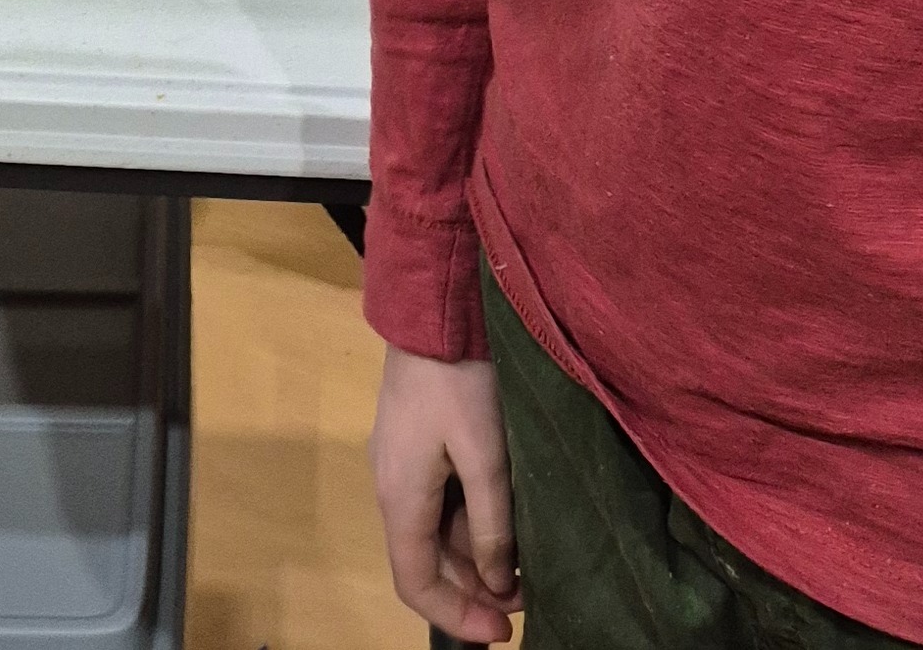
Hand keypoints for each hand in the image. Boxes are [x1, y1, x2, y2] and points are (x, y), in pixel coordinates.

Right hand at [370, 342, 519, 640]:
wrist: (433, 305)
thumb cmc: (459, 381)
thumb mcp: (485, 456)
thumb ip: (492, 526)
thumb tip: (500, 585)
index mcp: (400, 497)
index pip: (415, 584)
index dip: (456, 617)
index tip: (503, 633)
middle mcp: (391, 486)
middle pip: (428, 560)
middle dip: (475, 587)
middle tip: (530, 595)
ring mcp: (400, 461)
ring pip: (436, 530)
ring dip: (476, 553)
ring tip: (527, 560)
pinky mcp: (415, 440)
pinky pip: (439, 500)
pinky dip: (470, 520)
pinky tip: (505, 517)